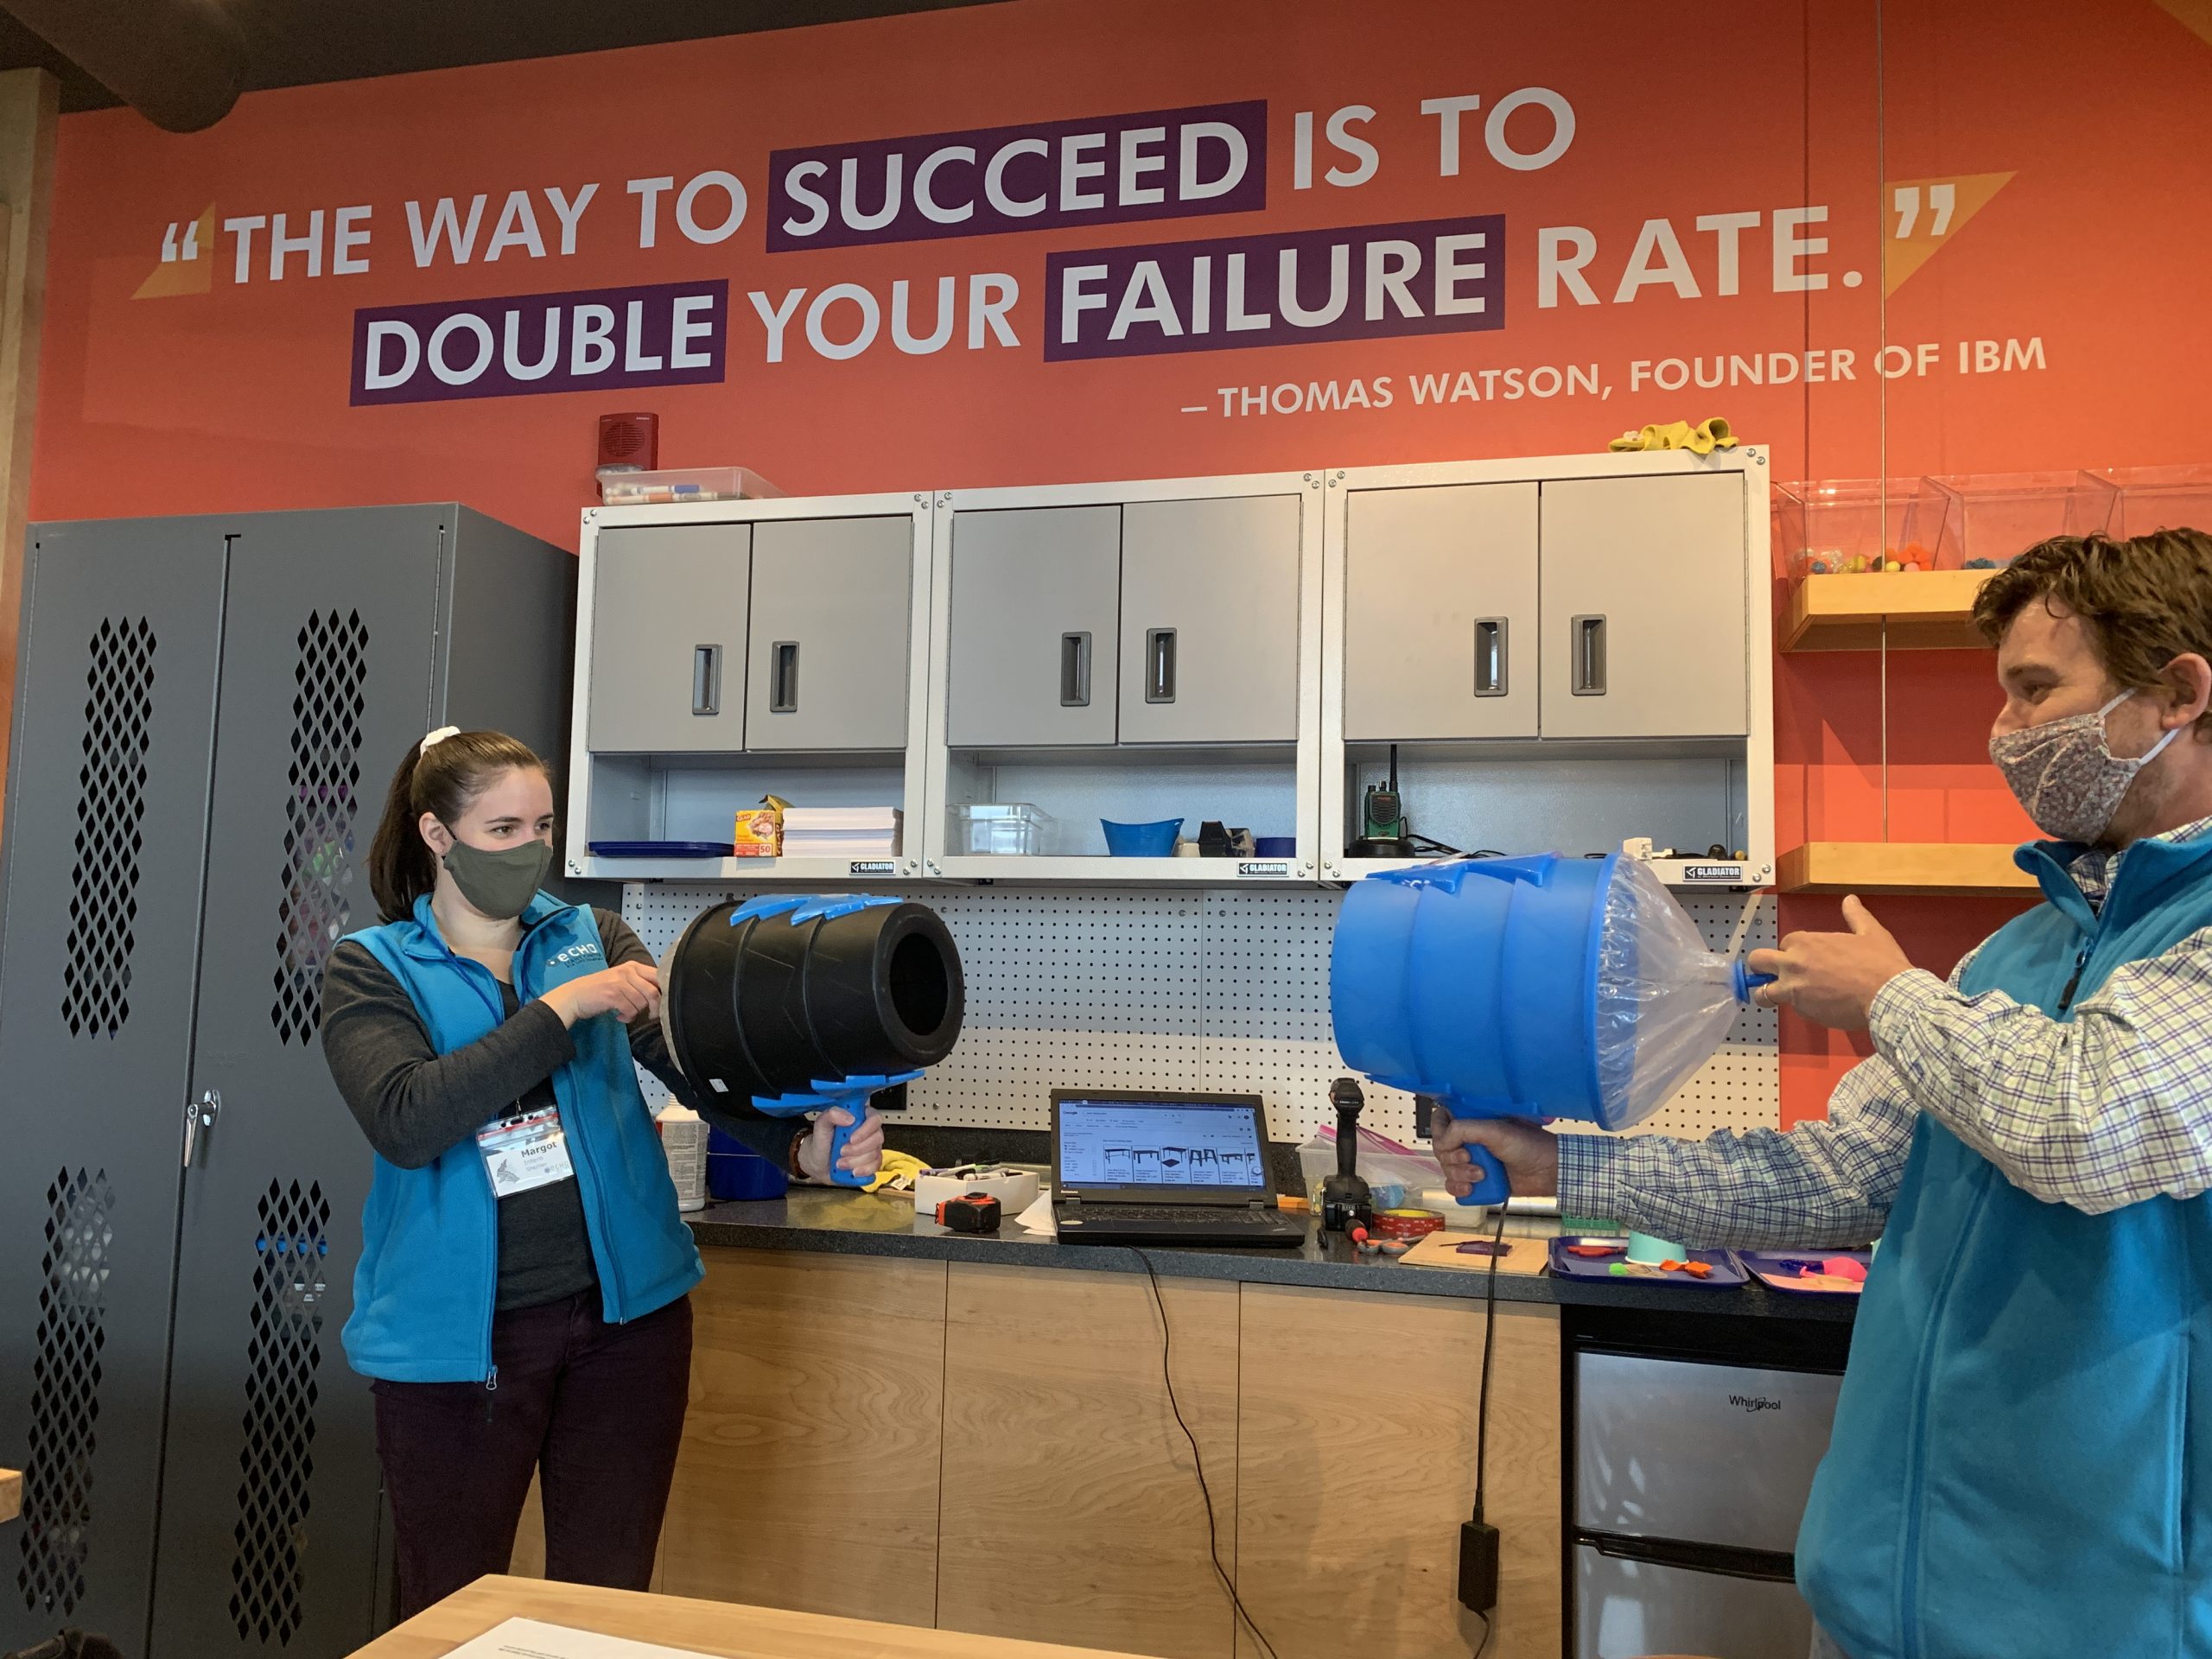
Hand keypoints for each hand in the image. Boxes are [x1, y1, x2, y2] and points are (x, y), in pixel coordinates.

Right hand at [541, 961, 660, 1027]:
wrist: (575, 995)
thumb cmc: (600, 989)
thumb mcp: (622, 980)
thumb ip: (640, 983)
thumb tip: (663, 995)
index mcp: (633, 966)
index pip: (658, 976)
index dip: (664, 992)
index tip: (661, 1004)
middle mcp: (627, 971)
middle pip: (653, 992)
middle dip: (655, 1008)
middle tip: (650, 1016)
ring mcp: (618, 982)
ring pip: (642, 1003)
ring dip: (636, 1013)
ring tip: (626, 1013)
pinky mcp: (611, 995)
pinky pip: (630, 1010)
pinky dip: (628, 1017)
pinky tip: (620, 1016)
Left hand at [796, 1105, 885, 1184]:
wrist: (818, 1164)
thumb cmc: (821, 1143)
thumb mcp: (820, 1126)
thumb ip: (830, 1115)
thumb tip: (847, 1116)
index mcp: (859, 1117)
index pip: (874, 1118)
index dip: (866, 1129)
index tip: (851, 1138)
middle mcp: (868, 1131)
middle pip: (877, 1138)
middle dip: (858, 1149)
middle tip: (842, 1151)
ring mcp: (872, 1147)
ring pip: (875, 1154)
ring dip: (855, 1161)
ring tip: (840, 1162)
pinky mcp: (872, 1162)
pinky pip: (875, 1167)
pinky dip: (862, 1171)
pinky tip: (851, 1170)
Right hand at [1432, 1108, 1558, 1199]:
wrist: (1548, 1172)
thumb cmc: (1528, 1145)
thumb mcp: (1495, 1131)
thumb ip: (1464, 1130)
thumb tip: (1442, 1143)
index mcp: (1473, 1121)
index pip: (1441, 1120)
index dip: (1440, 1131)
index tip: (1450, 1140)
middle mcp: (1470, 1140)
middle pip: (1440, 1149)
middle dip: (1452, 1158)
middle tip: (1469, 1158)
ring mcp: (1472, 1161)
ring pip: (1446, 1169)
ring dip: (1459, 1174)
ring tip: (1481, 1175)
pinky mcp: (1476, 1181)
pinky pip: (1454, 1186)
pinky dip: (1459, 1188)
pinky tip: (1471, 1189)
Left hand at [1745, 895, 1911, 1030]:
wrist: (1888, 996)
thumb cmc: (1880, 964)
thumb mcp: (1871, 933)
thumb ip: (1855, 916)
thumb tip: (1850, 900)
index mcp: (1806, 942)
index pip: (1785, 943)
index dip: (1793, 950)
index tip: (1803, 957)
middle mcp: (1794, 963)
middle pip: (1758, 961)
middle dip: (1760, 967)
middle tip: (1768, 973)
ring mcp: (1794, 989)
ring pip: (1763, 992)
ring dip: (1768, 993)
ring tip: (1780, 996)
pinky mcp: (1803, 1011)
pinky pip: (1791, 1009)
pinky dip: (1801, 1008)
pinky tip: (1820, 1007)